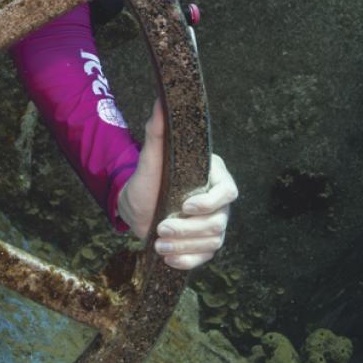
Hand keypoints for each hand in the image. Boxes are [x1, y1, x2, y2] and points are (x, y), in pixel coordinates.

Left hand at [116, 99, 237, 270]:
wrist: (135, 206)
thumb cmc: (147, 178)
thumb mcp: (150, 157)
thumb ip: (158, 131)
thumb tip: (161, 101)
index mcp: (214, 177)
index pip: (228, 191)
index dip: (210, 202)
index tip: (186, 206)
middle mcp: (219, 202)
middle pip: (219, 222)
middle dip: (189, 229)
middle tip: (161, 228)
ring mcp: (214, 224)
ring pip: (212, 241)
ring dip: (185, 246)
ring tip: (159, 244)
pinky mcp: (204, 245)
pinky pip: (204, 258)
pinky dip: (187, 261)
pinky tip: (168, 259)